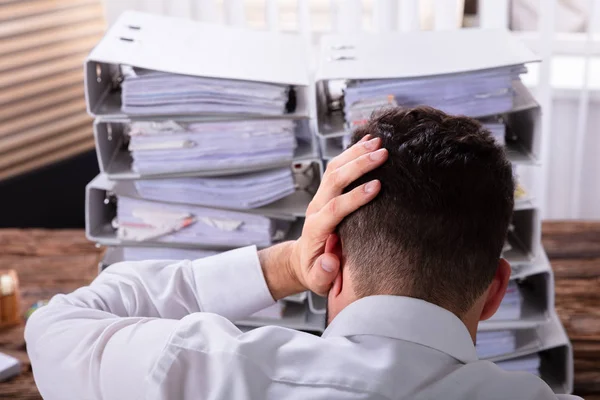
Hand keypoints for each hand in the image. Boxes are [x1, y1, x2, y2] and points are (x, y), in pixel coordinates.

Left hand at [290, 134, 387, 295]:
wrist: (303, 261)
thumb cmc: (315, 272)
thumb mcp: (317, 280)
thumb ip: (322, 273)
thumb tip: (330, 261)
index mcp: (316, 229)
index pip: (335, 208)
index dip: (354, 197)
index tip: (376, 186)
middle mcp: (317, 208)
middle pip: (334, 180)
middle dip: (358, 165)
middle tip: (383, 154)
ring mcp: (321, 197)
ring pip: (335, 168)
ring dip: (356, 153)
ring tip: (378, 141)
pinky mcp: (327, 192)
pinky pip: (337, 167)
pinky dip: (352, 152)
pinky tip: (368, 141)